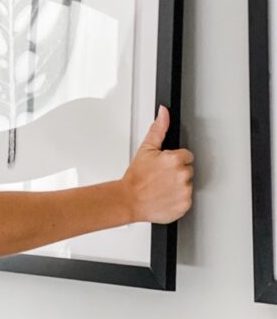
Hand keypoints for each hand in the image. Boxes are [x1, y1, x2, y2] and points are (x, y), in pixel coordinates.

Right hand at [120, 106, 192, 223]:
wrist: (130, 199)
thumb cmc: (136, 177)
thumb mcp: (146, 148)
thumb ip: (159, 128)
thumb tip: (164, 113)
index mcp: (175, 159)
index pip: (187, 155)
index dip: (175, 159)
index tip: (165, 165)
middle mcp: (182, 175)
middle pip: (188, 169)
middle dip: (177, 172)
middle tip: (162, 176)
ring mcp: (184, 191)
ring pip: (188, 184)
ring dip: (178, 185)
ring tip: (163, 186)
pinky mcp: (185, 205)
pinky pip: (187, 199)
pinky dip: (178, 199)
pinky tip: (166, 196)